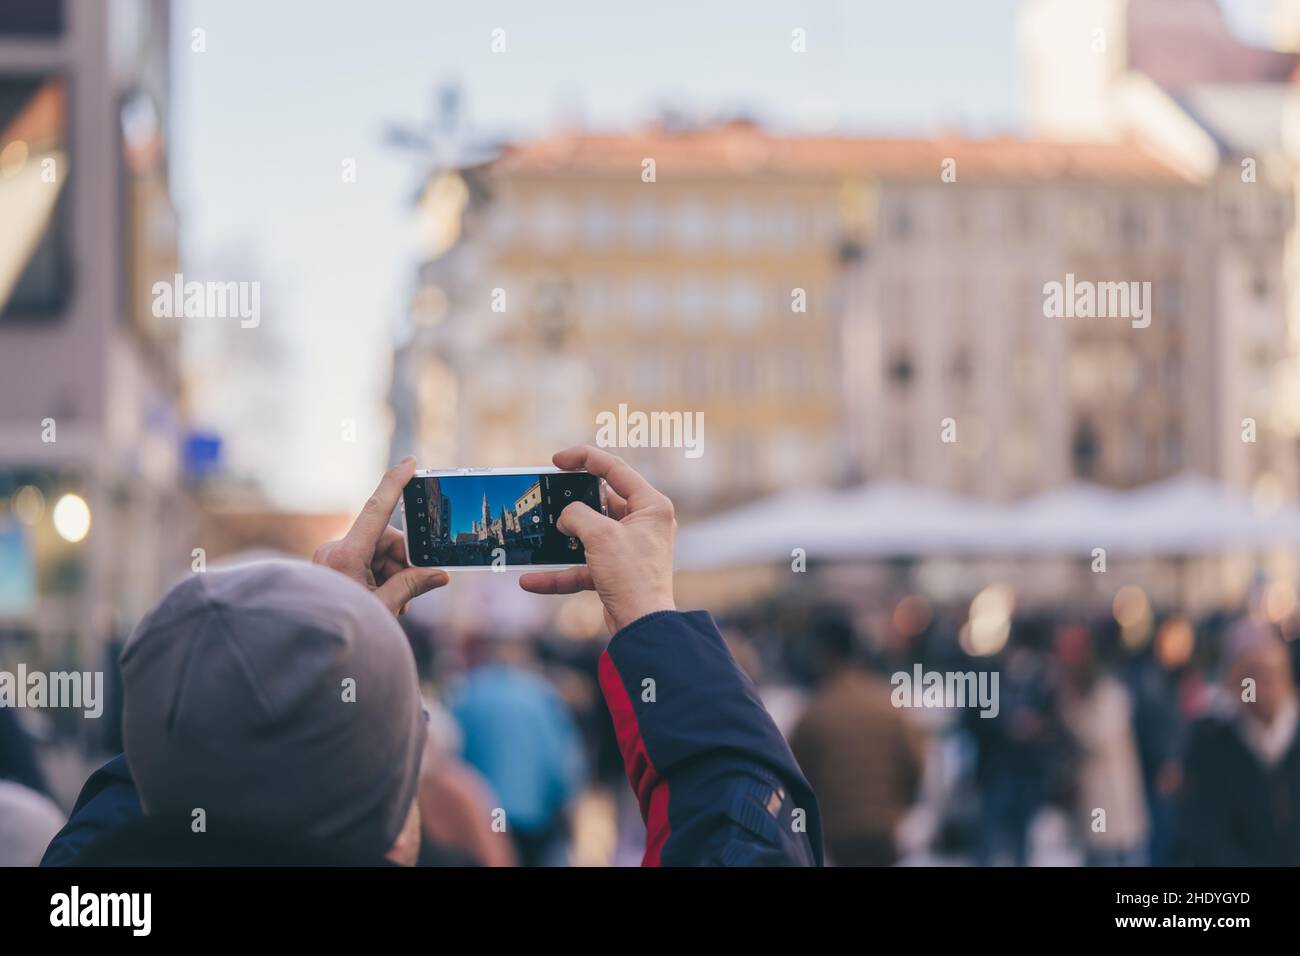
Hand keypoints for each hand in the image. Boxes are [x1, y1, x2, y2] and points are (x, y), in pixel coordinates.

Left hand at [313, 455, 448, 615]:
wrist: (303, 645)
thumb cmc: (343, 629)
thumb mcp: (384, 608)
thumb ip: (412, 586)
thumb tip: (439, 574)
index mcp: (345, 556)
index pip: (376, 510)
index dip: (395, 483)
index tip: (410, 462)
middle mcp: (336, 551)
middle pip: (385, 541)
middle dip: (403, 564)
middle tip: (411, 593)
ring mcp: (332, 559)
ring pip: (378, 554)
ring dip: (393, 576)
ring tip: (393, 606)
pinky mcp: (332, 568)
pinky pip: (365, 564)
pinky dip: (380, 580)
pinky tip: (383, 602)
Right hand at [519, 445, 675, 633]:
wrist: (641, 627)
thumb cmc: (632, 576)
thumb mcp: (600, 535)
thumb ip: (577, 514)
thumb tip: (566, 515)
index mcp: (651, 506)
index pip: (615, 469)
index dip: (585, 458)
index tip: (557, 460)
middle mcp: (643, 524)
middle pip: (600, 502)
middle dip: (571, 503)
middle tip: (546, 497)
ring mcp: (628, 549)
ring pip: (588, 536)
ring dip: (562, 539)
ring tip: (537, 535)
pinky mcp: (614, 573)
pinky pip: (581, 568)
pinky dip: (558, 574)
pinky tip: (530, 580)